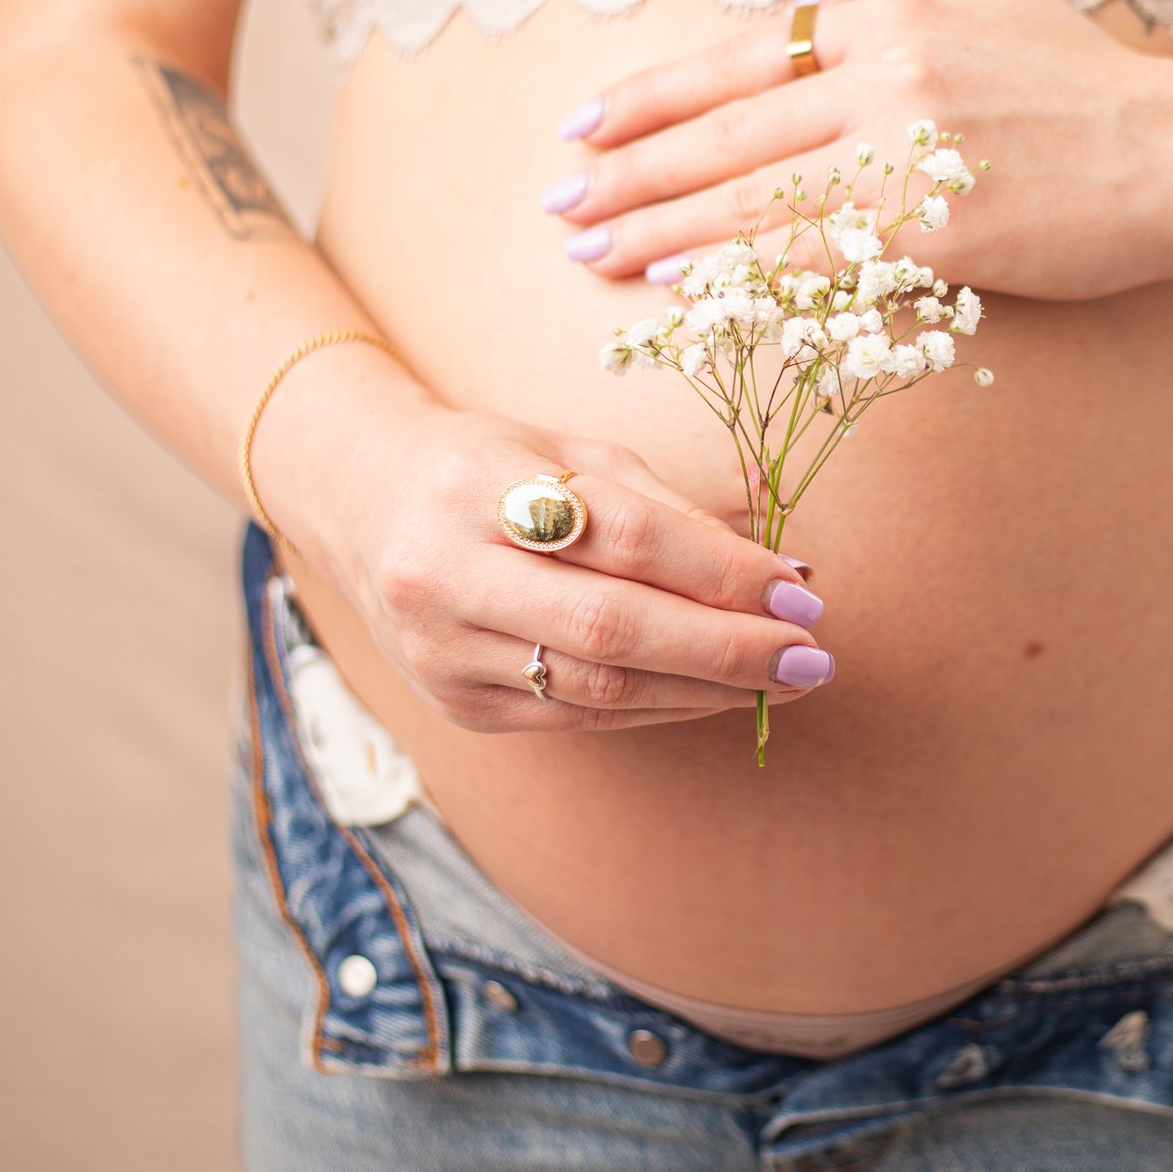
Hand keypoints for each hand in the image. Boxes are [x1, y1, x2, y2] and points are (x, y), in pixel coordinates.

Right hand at [260, 368, 833, 734]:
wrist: (360, 505)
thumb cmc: (489, 467)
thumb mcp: (571, 455)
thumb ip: (671, 512)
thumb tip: (786, 571)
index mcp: (478, 484)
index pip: (624, 536)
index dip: (722, 571)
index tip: (801, 588)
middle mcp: (446, 573)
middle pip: (611, 627)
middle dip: (727, 649)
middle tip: (811, 655)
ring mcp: (444, 650)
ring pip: (599, 688)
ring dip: (707, 690)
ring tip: (783, 679)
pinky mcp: (457, 704)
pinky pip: (578, 716)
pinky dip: (660, 708)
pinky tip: (716, 694)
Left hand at [542, 0, 1172, 301]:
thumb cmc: (1085, 76)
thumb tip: (799, 1)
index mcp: (884, 14)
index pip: (736, 59)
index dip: (650, 97)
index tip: (584, 127)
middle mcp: (881, 75)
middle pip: (723, 131)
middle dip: (626, 169)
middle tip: (556, 204)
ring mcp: (904, 155)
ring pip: (749, 198)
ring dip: (656, 229)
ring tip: (588, 253)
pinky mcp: (934, 231)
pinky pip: (808, 254)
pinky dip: (732, 268)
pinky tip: (676, 283)